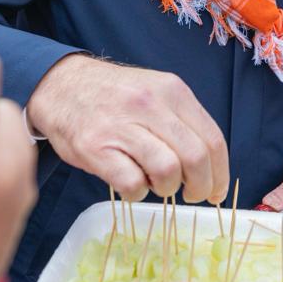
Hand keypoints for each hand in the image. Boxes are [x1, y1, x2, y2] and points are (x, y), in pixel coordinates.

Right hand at [26, 55, 228, 203]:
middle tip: (192, 195)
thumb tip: (211, 167)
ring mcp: (122, 126)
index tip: (216, 190)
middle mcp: (150, 105)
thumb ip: (182, 121)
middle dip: (200, 186)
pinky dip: (137, 192)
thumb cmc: (115, 97)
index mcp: (172, 91)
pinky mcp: (96, 148)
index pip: (212, 139)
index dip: (220, 173)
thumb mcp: (155, 92)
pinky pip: (132, 183)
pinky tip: (132, 184)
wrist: (62, 86)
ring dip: (167, 189)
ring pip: (167, 171)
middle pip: (195, 158)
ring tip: (157, 184)